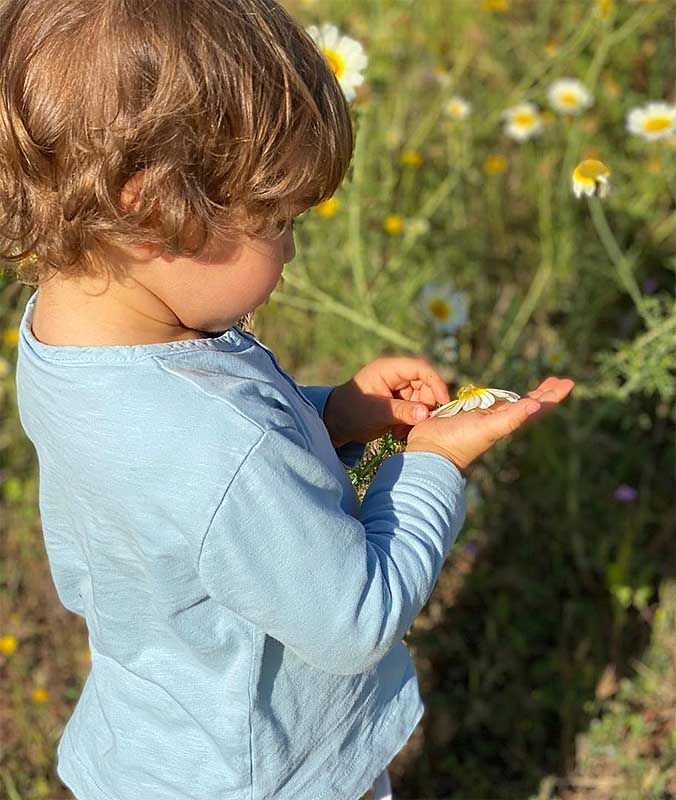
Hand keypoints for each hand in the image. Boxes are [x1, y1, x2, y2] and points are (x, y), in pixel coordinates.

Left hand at [323, 356, 452, 447]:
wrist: (335, 424)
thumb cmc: (351, 412)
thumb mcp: (377, 412)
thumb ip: (401, 412)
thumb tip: (426, 414)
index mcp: (389, 369)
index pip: (421, 369)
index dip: (435, 383)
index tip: (443, 401)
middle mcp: (396, 376)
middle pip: (425, 385)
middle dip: (426, 404)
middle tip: (420, 423)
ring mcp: (398, 390)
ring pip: (421, 399)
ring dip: (418, 416)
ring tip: (401, 431)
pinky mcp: (398, 403)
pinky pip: (414, 410)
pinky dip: (411, 422)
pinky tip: (398, 433)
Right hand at [405, 376, 575, 474]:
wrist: (431, 451)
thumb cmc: (460, 442)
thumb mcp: (489, 429)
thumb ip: (512, 418)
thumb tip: (538, 405)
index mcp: (508, 422)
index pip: (537, 408)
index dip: (553, 396)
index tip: (569, 382)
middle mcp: (500, 419)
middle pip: (529, 403)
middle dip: (544, 392)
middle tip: (558, 378)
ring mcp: (484, 416)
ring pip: (512, 402)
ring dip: (527, 394)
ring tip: (539, 385)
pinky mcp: (468, 412)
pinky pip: (491, 401)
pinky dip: (501, 395)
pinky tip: (500, 395)